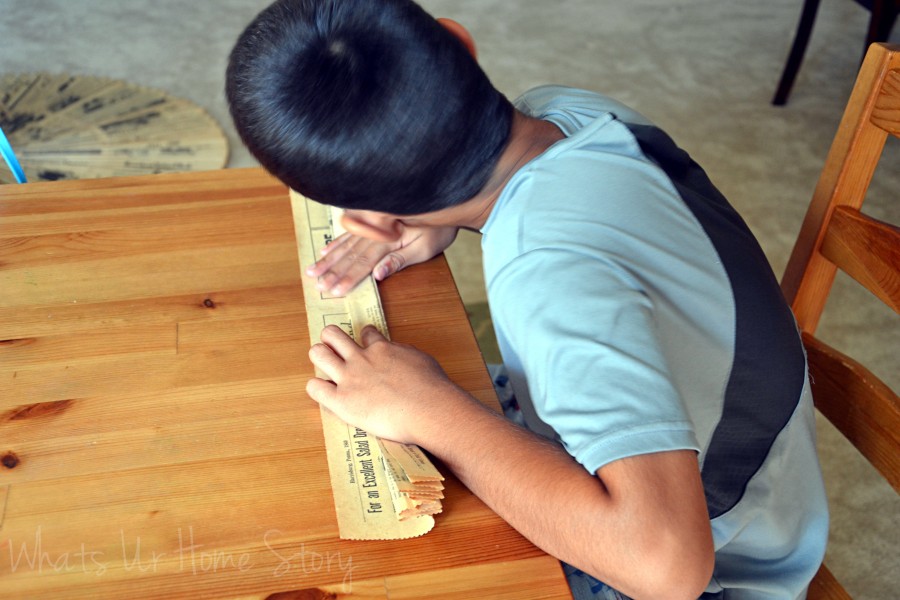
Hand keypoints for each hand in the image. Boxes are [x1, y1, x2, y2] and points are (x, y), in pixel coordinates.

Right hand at [305, 226, 457, 295]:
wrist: (442, 204)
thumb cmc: (437, 229)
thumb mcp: (424, 248)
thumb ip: (399, 260)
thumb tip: (377, 274)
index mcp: (387, 239)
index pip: (363, 263)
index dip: (347, 278)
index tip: (333, 291)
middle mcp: (374, 230)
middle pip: (349, 254)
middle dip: (332, 271)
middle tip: (316, 284)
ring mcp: (371, 224)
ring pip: (345, 244)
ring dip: (328, 259)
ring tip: (313, 271)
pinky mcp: (372, 221)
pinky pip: (349, 233)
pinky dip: (336, 243)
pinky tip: (325, 251)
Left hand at [306, 325, 469, 444]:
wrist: (429, 410)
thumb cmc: (432, 387)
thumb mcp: (420, 358)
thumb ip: (404, 353)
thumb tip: (397, 353)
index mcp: (382, 348)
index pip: (367, 333)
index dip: (365, 338)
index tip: (367, 346)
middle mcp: (361, 359)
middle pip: (333, 335)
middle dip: (331, 340)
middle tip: (337, 352)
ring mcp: (349, 378)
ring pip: (318, 353)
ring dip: (319, 356)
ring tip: (325, 368)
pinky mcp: (342, 400)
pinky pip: (315, 388)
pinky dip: (317, 388)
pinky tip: (325, 393)